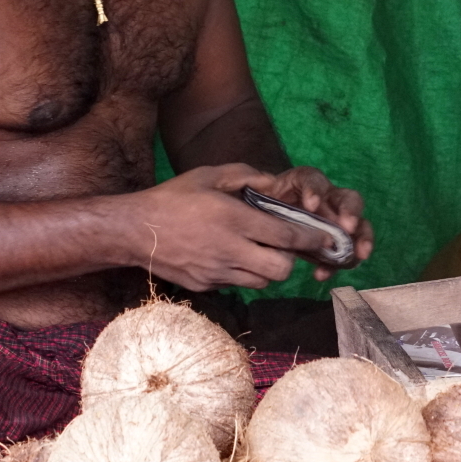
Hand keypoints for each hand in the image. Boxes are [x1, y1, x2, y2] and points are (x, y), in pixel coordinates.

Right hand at [119, 164, 338, 291]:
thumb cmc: (172, 198)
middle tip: (284, 247)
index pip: (286, 236)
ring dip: (268, 269)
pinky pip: (238, 285)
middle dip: (290, 260)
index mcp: (234, 219)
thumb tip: (274, 182)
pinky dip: (244, 274)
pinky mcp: (207, 286)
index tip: (326, 238)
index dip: (311, 239)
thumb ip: (245, 175)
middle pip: (281, 269)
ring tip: (259, 252)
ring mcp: (218, 272)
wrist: (134, 231)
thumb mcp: (207, 175)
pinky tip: (232, 258)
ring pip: (263, 282)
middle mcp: (230, 250)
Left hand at [245, 166, 371, 280]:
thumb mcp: (254, 195)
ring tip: (359, 255)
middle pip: (348, 199)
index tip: (310, 205)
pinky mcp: (334, 245)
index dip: (315, 190)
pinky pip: (345, 253)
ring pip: (359, 225)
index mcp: (305, 183)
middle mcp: (326, 199)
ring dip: (362, 239)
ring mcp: (335, 222)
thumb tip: (258, 189)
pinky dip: (338, 264)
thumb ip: (255, 190)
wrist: (260, 228)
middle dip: (351, 212)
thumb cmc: (259, 207)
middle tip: (348, 228)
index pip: (313, 179)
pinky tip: (321, 274)